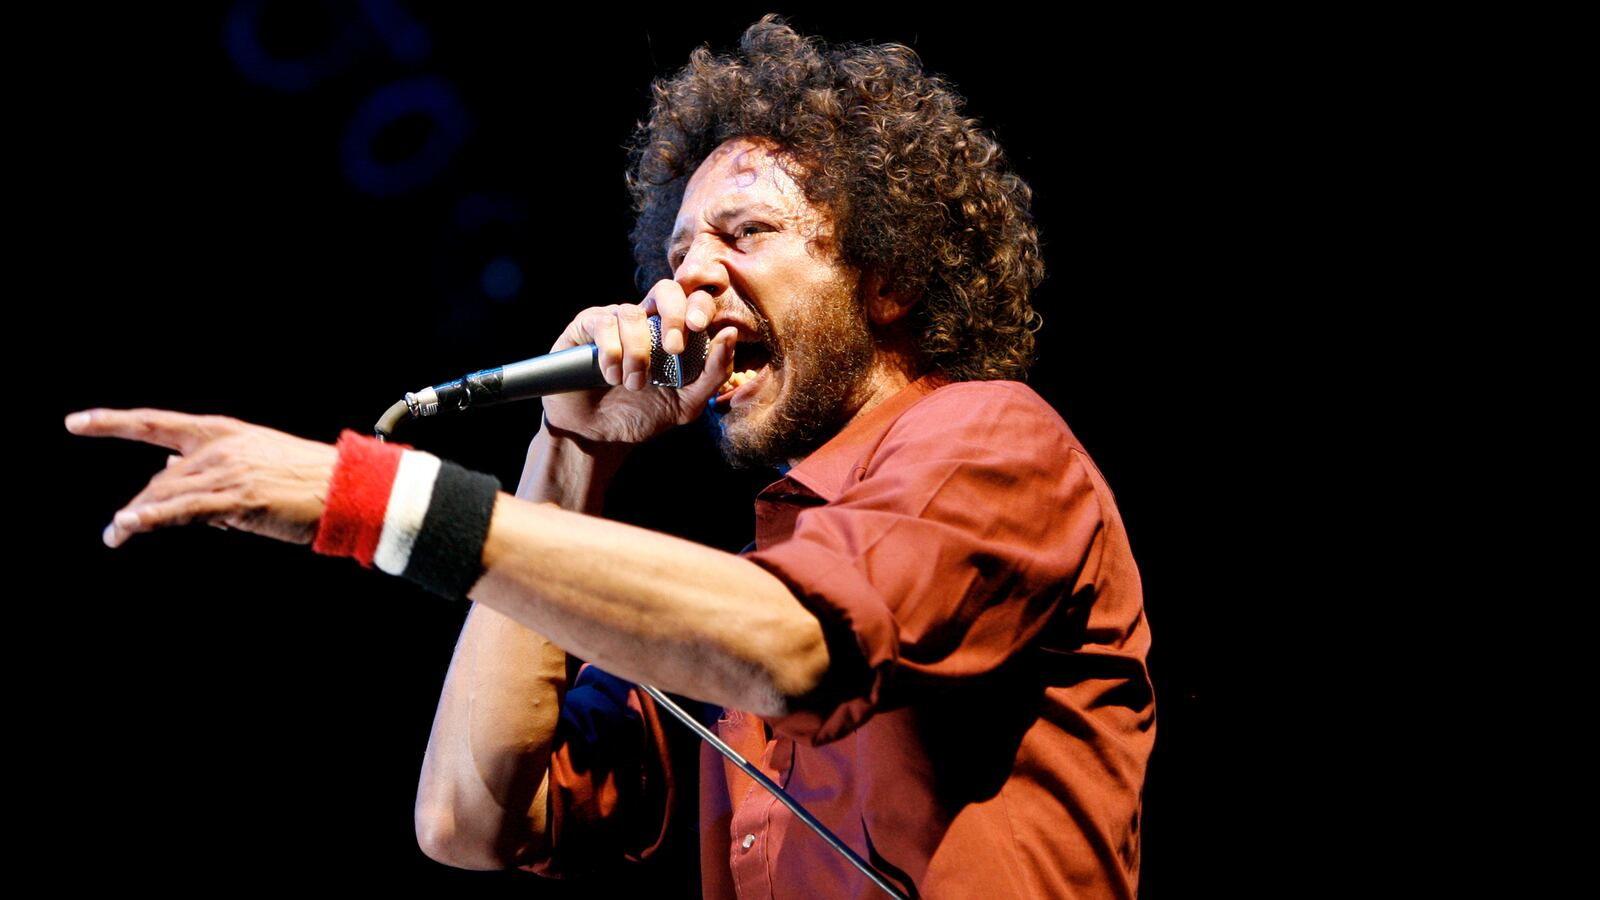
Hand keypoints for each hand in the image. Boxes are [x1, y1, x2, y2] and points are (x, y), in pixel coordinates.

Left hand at [64, 408, 337, 547]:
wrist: (346, 487)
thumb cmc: (307, 479)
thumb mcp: (256, 460)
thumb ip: (211, 466)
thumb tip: (167, 474)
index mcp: (224, 432)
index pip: (157, 424)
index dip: (113, 423)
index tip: (76, 423)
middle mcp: (220, 448)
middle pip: (159, 478)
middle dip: (136, 505)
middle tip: (117, 530)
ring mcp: (227, 472)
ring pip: (165, 495)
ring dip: (135, 518)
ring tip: (115, 535)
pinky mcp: (236, 499)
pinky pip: (181, 510)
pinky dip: (149, 518)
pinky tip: (127, 526)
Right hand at [540, 280, 735, 445]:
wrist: (600, 436)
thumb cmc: (644, 414)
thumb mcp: (687, 402)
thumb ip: (714, 372)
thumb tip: (729, 333)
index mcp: (675, 333)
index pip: (694, 301)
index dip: (700, 305)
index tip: (699, 328)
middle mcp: (646, 320)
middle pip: (666, 289)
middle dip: (674, 315)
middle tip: (674, 349)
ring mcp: (616, 320)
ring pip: (632, 314)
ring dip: (638, 353)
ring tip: (634, 384)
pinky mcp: (586, 326)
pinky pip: (603, 323)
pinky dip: (612, 352)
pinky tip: (611, 375)